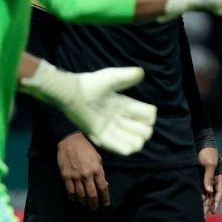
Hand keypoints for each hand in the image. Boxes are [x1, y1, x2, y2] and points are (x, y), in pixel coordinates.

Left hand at [20, 62, 156, 155]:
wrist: (72, 94)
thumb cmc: (91, 84)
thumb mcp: (112, 77)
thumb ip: (127, 76)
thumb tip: (142, 73)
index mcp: (124, 105)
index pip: (147, 114)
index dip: (150, 115)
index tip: (145, 112)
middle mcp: (119, 118)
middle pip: (144, 131)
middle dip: (145, 130)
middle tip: (136, 126)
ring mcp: (110, 129)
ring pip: (134, 142)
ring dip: (137, 141)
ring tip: (132, 138)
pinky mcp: (100, 137)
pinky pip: (120, 149)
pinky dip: (126, 148)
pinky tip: (125, 144)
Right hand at [58, 132, 107, 209]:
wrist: (70, 141)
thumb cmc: (86, 148)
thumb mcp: (97, 158)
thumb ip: (100, 171)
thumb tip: (104, 184)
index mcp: (96, 169)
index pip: (103, 188)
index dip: (105, 198)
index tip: (105, 203)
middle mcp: (87, 175)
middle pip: (92, 194)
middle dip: (94, 203)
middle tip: (94, 208)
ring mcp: (75, 176)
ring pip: (80, 195)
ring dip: (84, 202)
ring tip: (85, 204)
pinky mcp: (66, 176)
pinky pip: (70, 191)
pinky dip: (72, 197)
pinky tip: (75, 199)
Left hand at [198, 146, 221, 214]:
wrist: (199, 141)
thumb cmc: (207, 151)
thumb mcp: (209, 164)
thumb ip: (208, 178)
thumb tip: (208, 191)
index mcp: (219, 176)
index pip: (219, 192)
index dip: (216, 202)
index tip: (213, 211)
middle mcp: (213, 179)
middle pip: (212, 195)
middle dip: (208, 206)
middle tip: (204, 216)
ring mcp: (206, 178)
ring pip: (205, 194)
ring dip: (202, 203)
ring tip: (199, 214)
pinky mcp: (198, 177)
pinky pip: (198, 189)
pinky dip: (197, 197)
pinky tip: (193, 204)